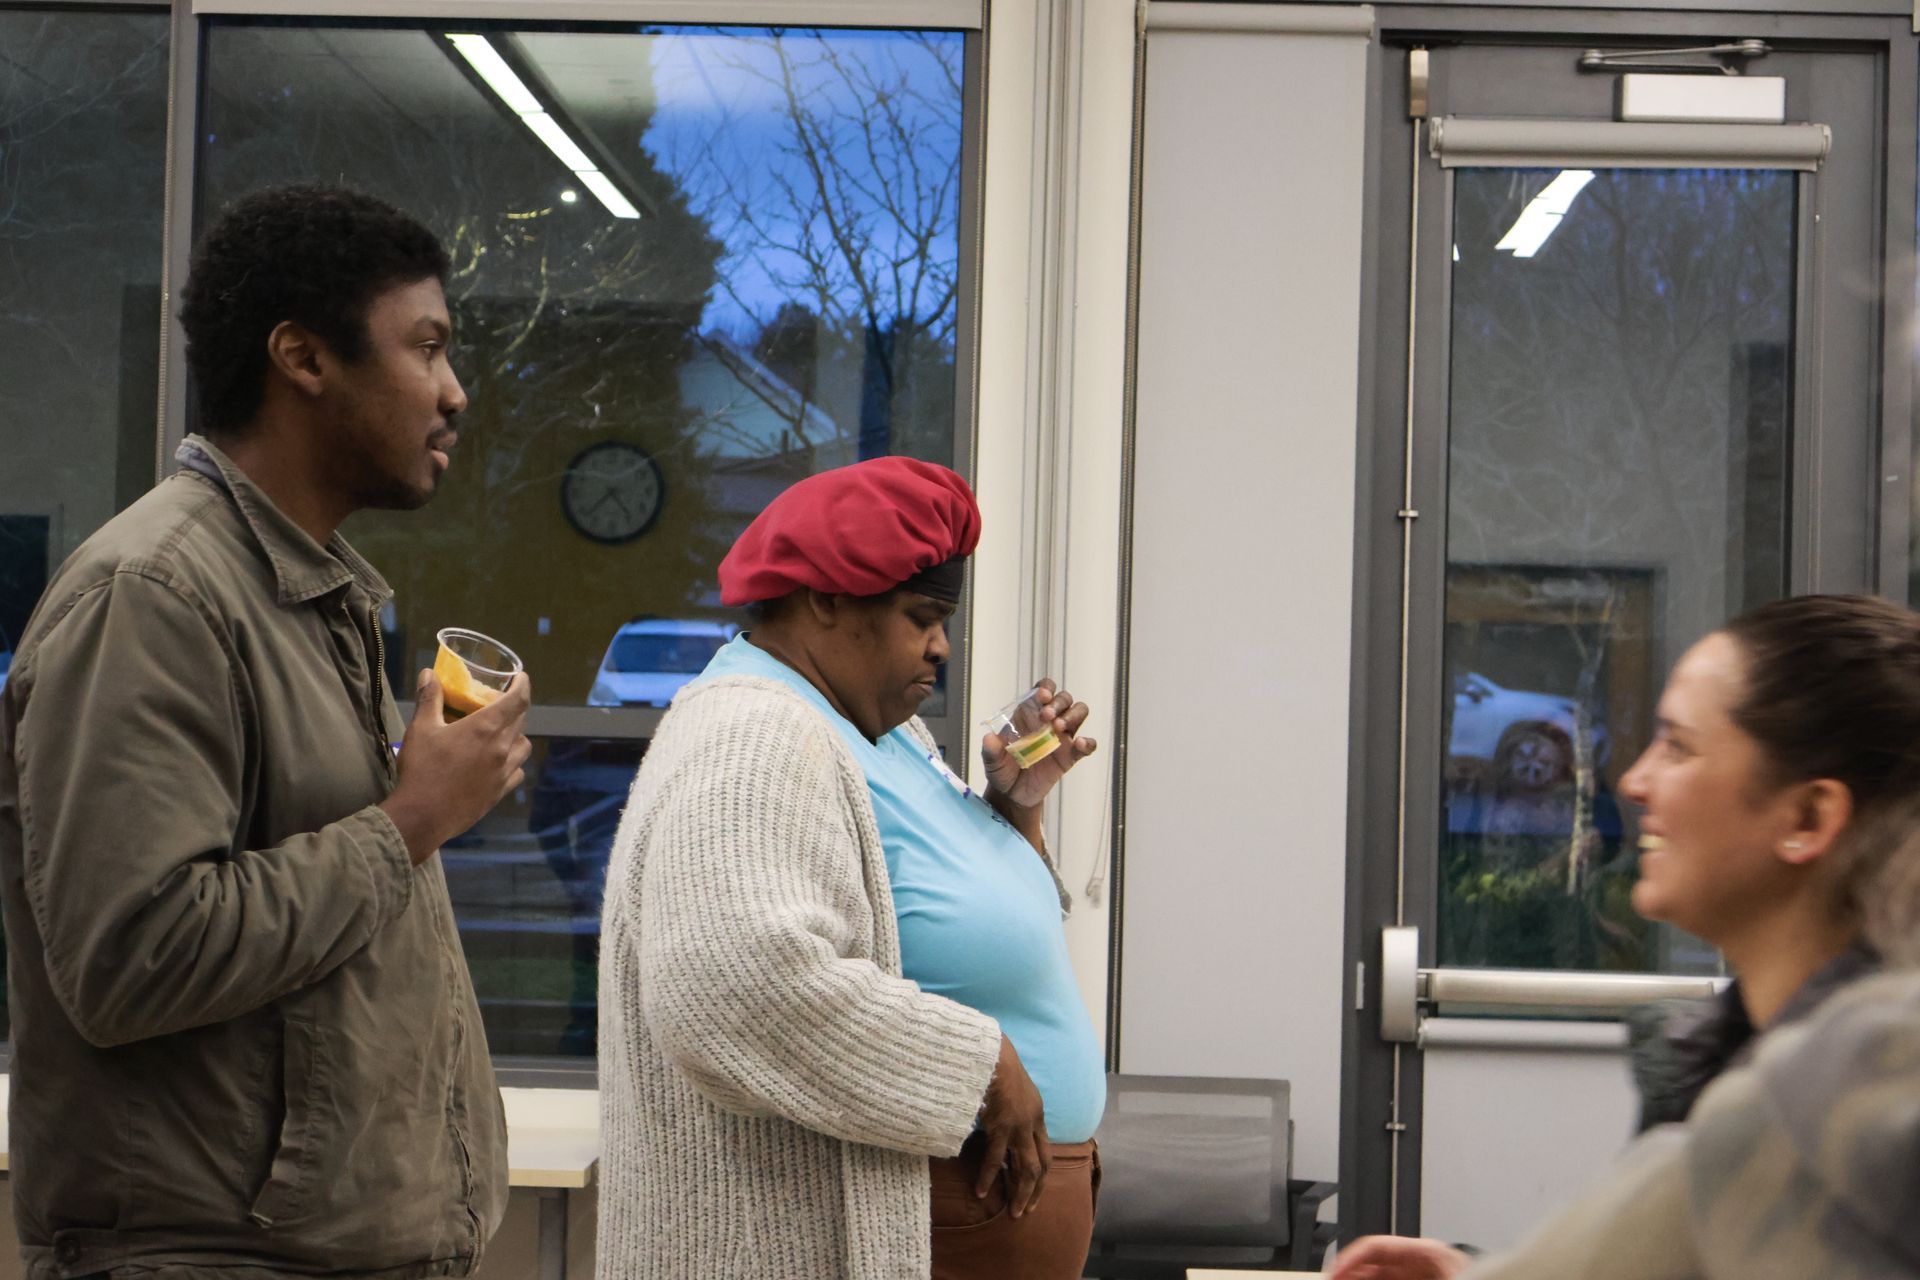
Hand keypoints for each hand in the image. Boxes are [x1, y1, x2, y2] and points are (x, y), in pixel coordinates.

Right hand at [380, 670, 532, 863]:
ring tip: (500, 734)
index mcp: (486, 728)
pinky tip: (499, 763)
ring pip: (524, 747)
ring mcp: (504, 772)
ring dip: (516, 736)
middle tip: (500, 704)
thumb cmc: (422, 769)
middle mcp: (502, 748)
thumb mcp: (421, 729)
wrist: (423, 816)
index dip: (523, 685)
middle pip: (521, 721)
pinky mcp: (500, 793)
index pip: (518, 700)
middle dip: (514, 709)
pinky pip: (517, 772)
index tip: (521, 677)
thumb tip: (430, 673)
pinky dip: (513, 763)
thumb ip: (429, 698)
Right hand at [976, 1034, 1049, 1217]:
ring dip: (1020, 1192)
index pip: (1045, 1149)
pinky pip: (996, 1158)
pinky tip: (982, 1192)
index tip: (1033, 1188)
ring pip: (1026, 1167)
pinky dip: (990, 1176)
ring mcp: (1018, 1125)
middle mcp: (1033, 1121)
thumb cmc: (994, 1061)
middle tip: (1026, 1210)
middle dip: (1036, 1190)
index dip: (1041, 1172)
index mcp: (1036, 1112)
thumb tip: (996, 1117)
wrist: (990, 1048)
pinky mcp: (1001, 1125)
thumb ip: (1009, 1104)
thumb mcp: (1010, 1085)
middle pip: (1042, 1165)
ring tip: (1014, 1212)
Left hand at [981, 680, 1096, 814]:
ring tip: (1059, 727)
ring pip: (1079, 713)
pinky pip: (1086, 746)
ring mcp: (1062, 737)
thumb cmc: (1002, 769)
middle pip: (1064, 699)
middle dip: (1058, 702)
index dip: (1046, 689)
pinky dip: (1087, 743)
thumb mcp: (991, 760)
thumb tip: (989, 738)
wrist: (1012, 794)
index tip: (1042, 696)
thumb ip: (990, 750)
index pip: (1043, 690)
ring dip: (1073, 715)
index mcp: (1029, 714)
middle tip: (1046, 716)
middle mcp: (1049, 721)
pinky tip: (1079, 744)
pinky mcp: (1070, 756)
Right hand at [1329, 1236, 1472, 1279]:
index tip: (1333, 1275)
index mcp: (1428, 1253)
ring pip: (1384, 1277)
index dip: (1349, 1260)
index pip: (1376, 1247)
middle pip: (1377, 1264)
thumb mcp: (1429, 1275)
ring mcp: (1429, 1276)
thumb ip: (1391, 1276)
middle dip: (1352, 1276)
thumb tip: (1357, 1277)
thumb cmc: (1485, 1278)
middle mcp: (1427, 1263)